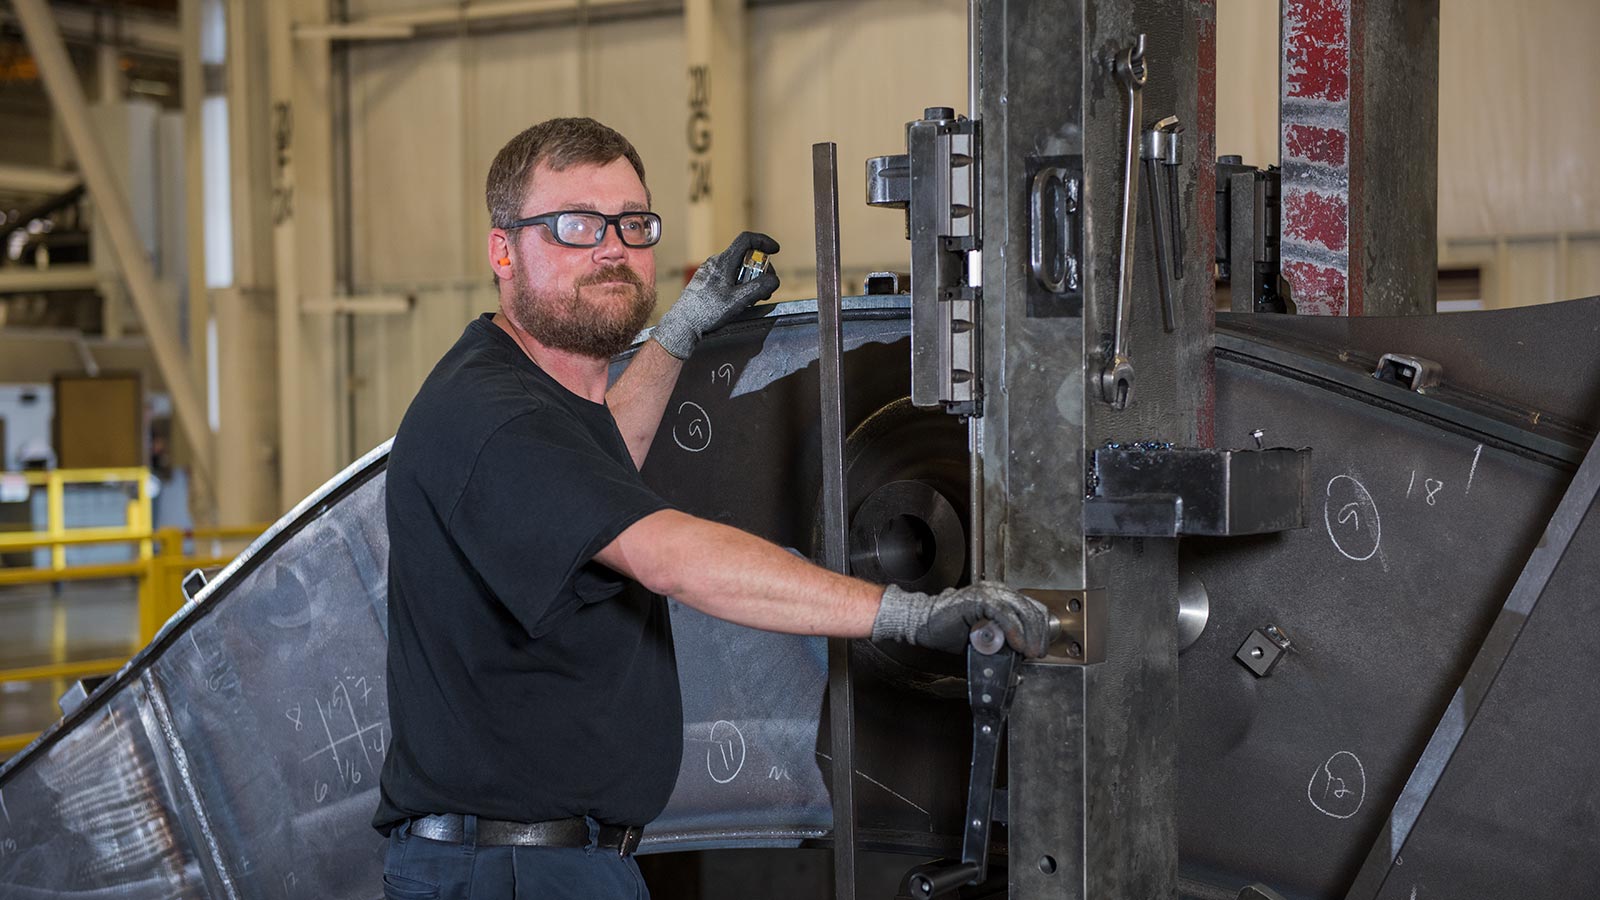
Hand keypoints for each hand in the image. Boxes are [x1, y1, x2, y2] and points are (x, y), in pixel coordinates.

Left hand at [652, 231, 780, 359]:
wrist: (683, 324)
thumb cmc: (707, 312)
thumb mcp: (739, 300)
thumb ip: (759, 288)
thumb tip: (774, 280)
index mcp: (724, 262)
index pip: (746, 240)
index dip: (763, 241)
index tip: (774, 250)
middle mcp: (715, 262)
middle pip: (744, 257)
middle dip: (760, 270)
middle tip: (766, 287)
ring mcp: (708, 271)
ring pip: (735, 268)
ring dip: (749, 279)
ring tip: (752, 297)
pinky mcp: (704, 281)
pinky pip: (726, 276)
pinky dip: (737, 283)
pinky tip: (737, 300)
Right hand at [871, 582, 1052, 656]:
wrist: (926, 625)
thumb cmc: (953, 631)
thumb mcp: (987, 639)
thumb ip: (1005, 642)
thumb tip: (1024, 657)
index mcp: (1002, 597)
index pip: (1033, 609)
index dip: (1041, 630)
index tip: (1040, 648)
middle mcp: (998, 591)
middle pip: (1030, 610)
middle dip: (1038, 635)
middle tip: (1036, 653)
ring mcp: (988, 592)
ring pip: (1020, 610)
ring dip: (1028, 634)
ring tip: (1028, 652)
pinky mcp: (978, 599)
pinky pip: (1002, 613)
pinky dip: (1012, 630)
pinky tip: (1016, 644)